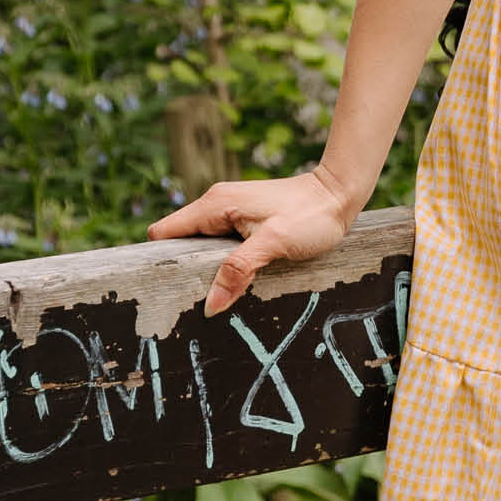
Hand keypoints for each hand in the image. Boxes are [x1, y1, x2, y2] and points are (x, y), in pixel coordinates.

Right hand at [148, 165, 356, 316]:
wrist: (340, 195)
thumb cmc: (311, 216)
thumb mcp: (273, 245)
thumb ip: (238, 271)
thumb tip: (210, 305)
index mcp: (214, 205)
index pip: (164, 232)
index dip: (160, 260)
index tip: (170, 288)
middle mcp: (216, 203)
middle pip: (179, 240)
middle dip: (183, 268)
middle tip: (195, 298)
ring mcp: (230, 209)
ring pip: (200, 242)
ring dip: (205, 266)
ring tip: (217, 291)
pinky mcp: (245, 216)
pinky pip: (219, 240)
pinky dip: (222, 259)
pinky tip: (235, 277)